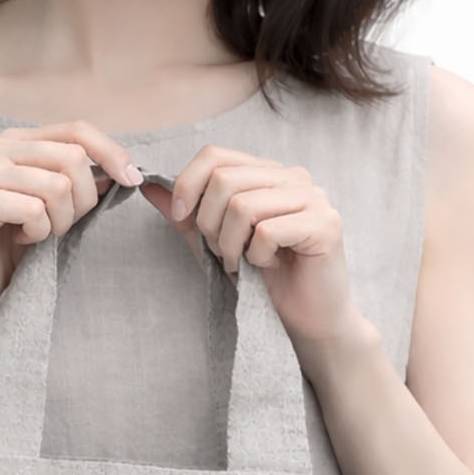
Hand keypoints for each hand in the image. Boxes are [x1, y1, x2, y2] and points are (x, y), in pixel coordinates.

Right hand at [0, 123, 143, 329]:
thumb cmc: (11, 247)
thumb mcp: (53, 206)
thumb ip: (78, 181)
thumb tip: (123, 169)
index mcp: (14, 140)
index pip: (75, 129)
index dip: (110, 152)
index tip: (132, 180)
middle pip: (71, 158)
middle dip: (82, 201)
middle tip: (59, 227)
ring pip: (56, 186)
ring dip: (59, 222)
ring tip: (37, 235)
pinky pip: (33, 211)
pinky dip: (37, 234)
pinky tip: (19, 240)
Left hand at [139, 145, 364, 345]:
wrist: (306, 320)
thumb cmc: (262, 280)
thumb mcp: (213, 243)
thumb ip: (185, 215)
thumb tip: (148, 186)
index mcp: (267, 173)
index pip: (214, 155)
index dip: (187, 185)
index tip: (180, 218)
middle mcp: (293, 177)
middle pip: (224, 179)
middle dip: (208, 224)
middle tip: (222, 254)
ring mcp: (313, 198)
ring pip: (243, 206)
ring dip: (230, 245)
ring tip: (242, 263)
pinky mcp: (325, 224)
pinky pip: (267, 231)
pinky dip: (256, 257)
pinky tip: (269, 266)